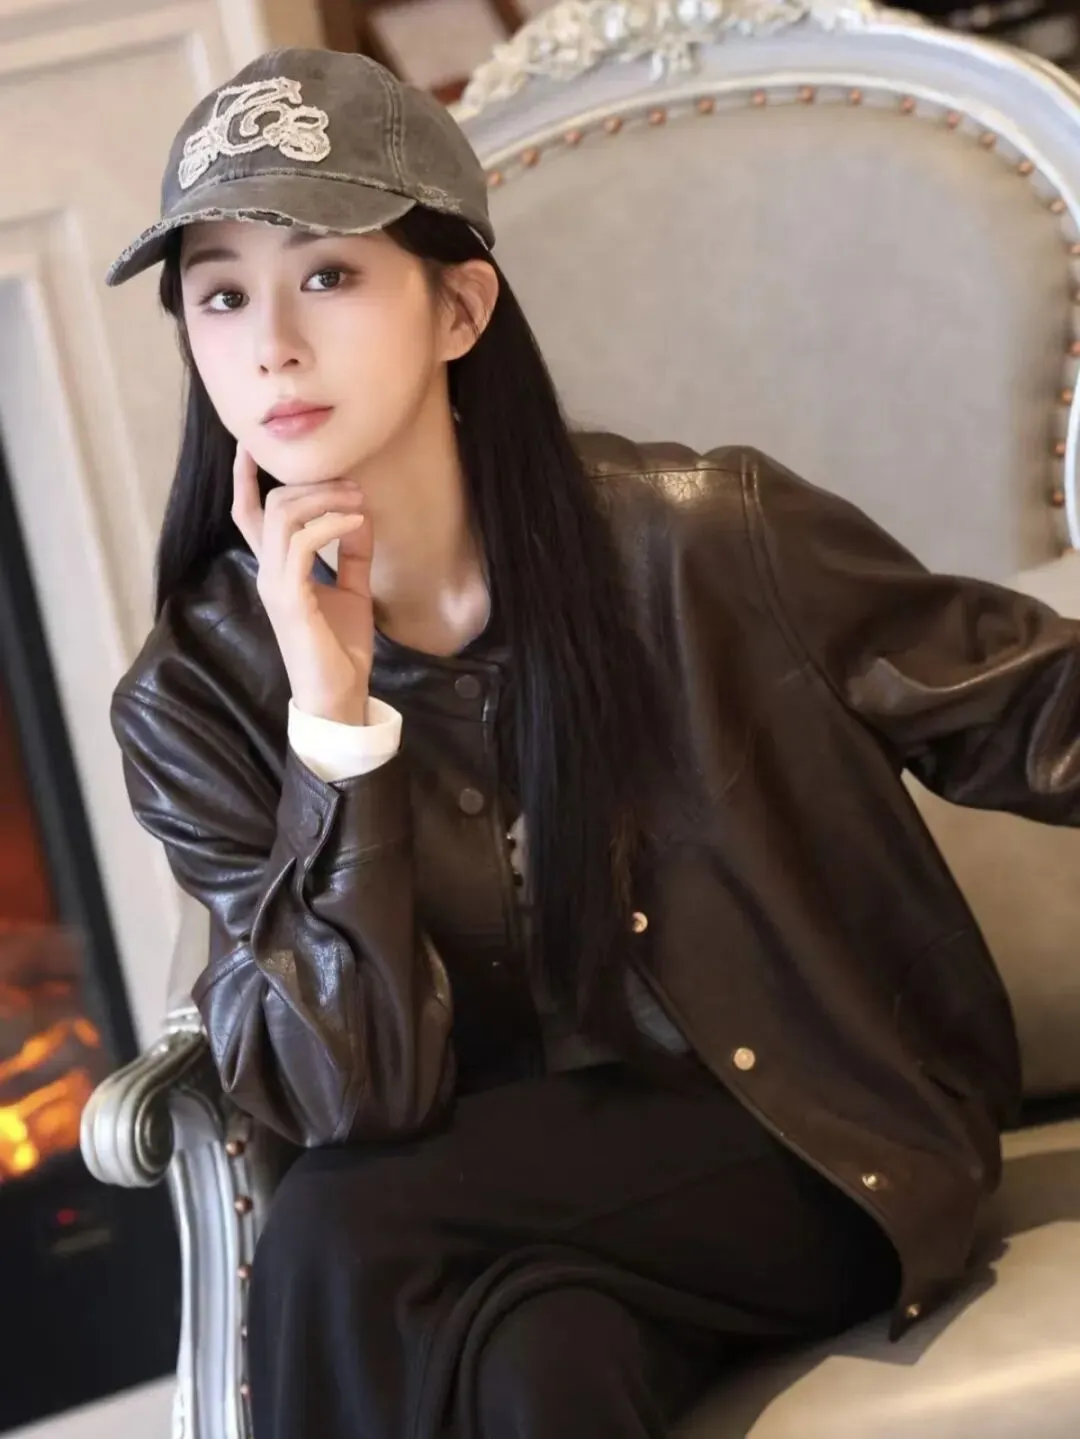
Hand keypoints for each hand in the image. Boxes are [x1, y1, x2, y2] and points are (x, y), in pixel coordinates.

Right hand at [230, 445, 374, 724]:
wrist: (339, 697)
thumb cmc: (341, 650)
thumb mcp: (354, 591)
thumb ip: (354, 553)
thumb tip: (361, 514)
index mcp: (278, 571)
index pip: (248, 515)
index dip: (245, 477)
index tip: (252, 444)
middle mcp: (268, 573)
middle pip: (270, 505)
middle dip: (310, 484)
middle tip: (352, 483)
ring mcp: (275, 585)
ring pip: (281, 517)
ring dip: (324, 499)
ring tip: (359, 501)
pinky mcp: (290, 599)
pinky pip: (301, 544)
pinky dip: (331, 525)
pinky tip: (357, 523)